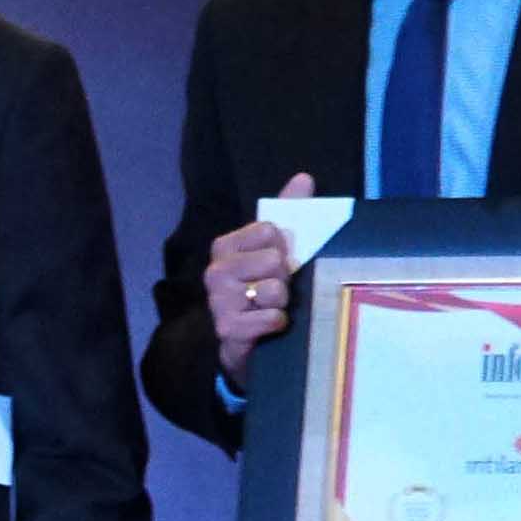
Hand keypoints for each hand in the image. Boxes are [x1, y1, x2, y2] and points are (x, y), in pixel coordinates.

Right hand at [205, 171, 315, 389]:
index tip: (281, 260)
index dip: (284, 246)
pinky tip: (273, 327)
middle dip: (285, 277)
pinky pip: (270, 318)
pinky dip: (279, 323)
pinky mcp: (228, 330)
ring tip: (275, 308)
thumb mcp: (275, 249)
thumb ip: (288, 212)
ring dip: (283, 302)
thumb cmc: (263, 288)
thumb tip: (304, 177)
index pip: (269, 230)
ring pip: (274, 290)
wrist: (247, 343)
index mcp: (225, 246)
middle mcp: (215, 271)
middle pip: (273, 260)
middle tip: (279, 288)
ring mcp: (218, 301)